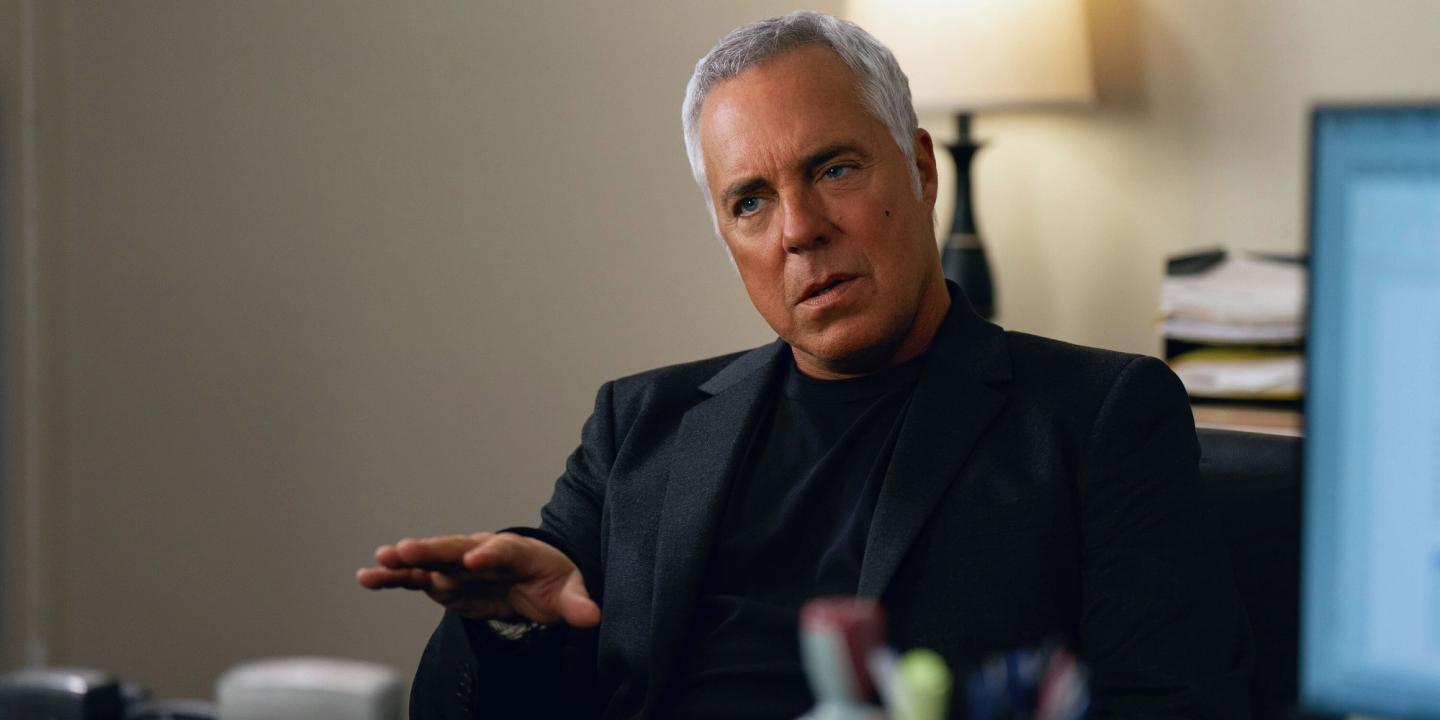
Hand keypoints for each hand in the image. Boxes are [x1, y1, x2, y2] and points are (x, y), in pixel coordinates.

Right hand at [356, 532, 599, 627]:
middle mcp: (483, 551)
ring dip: (406, 561)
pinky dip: (393, 578)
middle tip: (408, 550)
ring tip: (379, 561)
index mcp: (517, 550)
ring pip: (430, 561)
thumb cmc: (552, 580)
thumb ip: (577, 603)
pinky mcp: (443, 580)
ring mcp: (459, 565)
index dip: (489, 553)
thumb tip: (591, 617)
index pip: (503, 550)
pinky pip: (416, 578)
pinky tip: (367, 577)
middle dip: (434, 550)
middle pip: (457, 548)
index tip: (474, 558)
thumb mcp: (569, 591)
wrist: (534, 579)